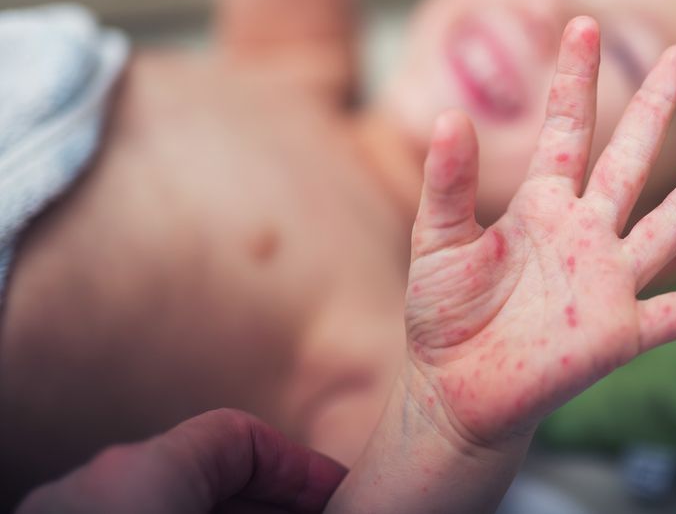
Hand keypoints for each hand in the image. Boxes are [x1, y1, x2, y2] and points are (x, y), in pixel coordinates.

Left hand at [16, 409, 346, 513]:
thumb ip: (279, 501)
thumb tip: (335, 503)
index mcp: (140, 472)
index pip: (240, 436)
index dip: (301, 466)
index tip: (341, 492)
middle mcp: (96, 485)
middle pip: (207, 469)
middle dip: (271, 496)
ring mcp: (68, 513)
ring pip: (169, 496)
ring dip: (231, 512)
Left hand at [404, 16, 675, 447]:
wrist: (456, 390)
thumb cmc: (445, 315)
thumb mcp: (437, 244)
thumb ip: (447, 186)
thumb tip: (449, 117)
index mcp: (540, 207)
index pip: (565, 130)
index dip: (574, 79)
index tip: (583, 24)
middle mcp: (584, 233)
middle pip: (630, 158)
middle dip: (656, 106)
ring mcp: (609, 281)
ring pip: (672, 220)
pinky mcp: (623, 332)